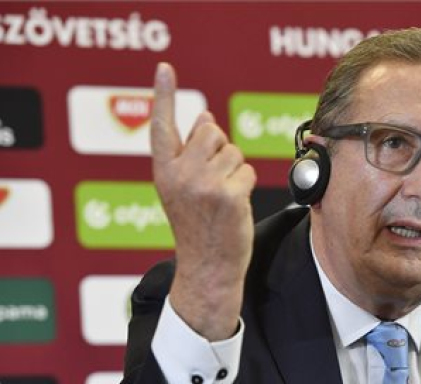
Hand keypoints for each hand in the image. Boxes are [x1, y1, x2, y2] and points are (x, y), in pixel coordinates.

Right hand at [151, 62, 255, 340]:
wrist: (206, 269)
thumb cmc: (198, 227)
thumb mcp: (182, 189)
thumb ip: (189, 154)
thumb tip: (206, 117)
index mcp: (162, 171)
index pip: (162, 126)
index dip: (164, 94)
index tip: (164, 68)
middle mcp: (178, 174)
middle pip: (211, 131)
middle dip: (219, 149)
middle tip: (213, 181)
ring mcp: (203, 184)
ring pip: (233, 151)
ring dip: (235, 170)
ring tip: (222, 198)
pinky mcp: (228, 195)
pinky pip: (248, 171)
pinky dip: (246, 186)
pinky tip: (234, 207)